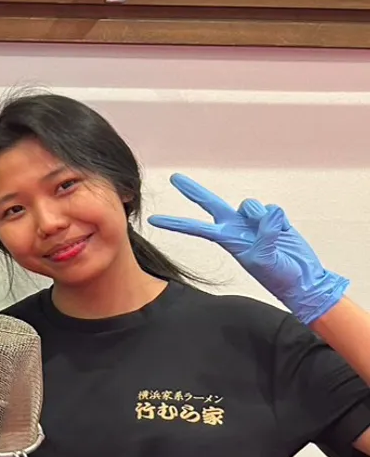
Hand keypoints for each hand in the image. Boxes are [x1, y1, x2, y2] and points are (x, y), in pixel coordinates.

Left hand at [149, 173, 347, 324]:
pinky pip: (273, 210)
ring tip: (272, 236)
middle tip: (173, 177)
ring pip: (250, 205)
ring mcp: (254, 222)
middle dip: (193, 190)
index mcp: (227, 240)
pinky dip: (279, 220)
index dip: (176, 223)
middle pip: (211, 203)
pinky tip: (283, 232)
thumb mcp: (264, 260)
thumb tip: (266, 214)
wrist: (303, 279)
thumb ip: (264, 235)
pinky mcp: (273, 219)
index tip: (153, 220)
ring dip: (261, 216)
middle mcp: (236, 227)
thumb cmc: (279, 276)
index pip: (196, 228)